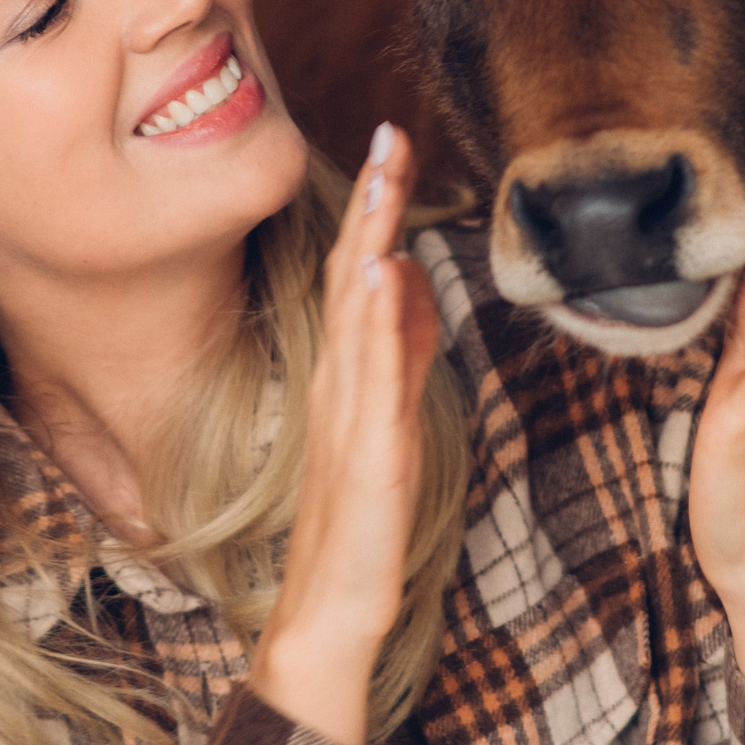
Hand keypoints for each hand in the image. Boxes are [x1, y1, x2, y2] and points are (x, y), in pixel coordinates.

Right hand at [251, 122, 439, 744]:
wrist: (331, 612)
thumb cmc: (360, 526)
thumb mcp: (392, 423)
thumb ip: (401, 356)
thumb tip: (413, 287)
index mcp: (346, 376)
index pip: (361, 274)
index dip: (375, 209)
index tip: (391, 145)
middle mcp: (339, 384)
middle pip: (354, 274)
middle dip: (372, 202)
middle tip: (388, 132)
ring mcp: (349, 416)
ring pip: (357, 312)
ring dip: (370, 240)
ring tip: (384, 180)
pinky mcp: (367, 455)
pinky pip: (371, 380)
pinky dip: (374, 324)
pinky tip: (381, 278)